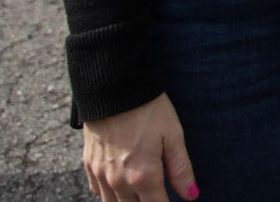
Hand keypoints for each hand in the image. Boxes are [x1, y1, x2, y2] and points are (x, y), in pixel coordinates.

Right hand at [81, 93, 197, 200]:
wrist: (112, 88)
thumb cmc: (148, 110)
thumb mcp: (173, 136)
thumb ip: (181, 170)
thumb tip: (191, 196)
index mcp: (143, 177)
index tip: (173, 199)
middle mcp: (119, 182)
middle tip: (158, 192)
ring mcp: (101, 175)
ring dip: (128, 201)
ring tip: (141, 191)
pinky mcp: (89, 165)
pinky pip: (98, 191)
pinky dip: (110, 192)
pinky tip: (122, 181)